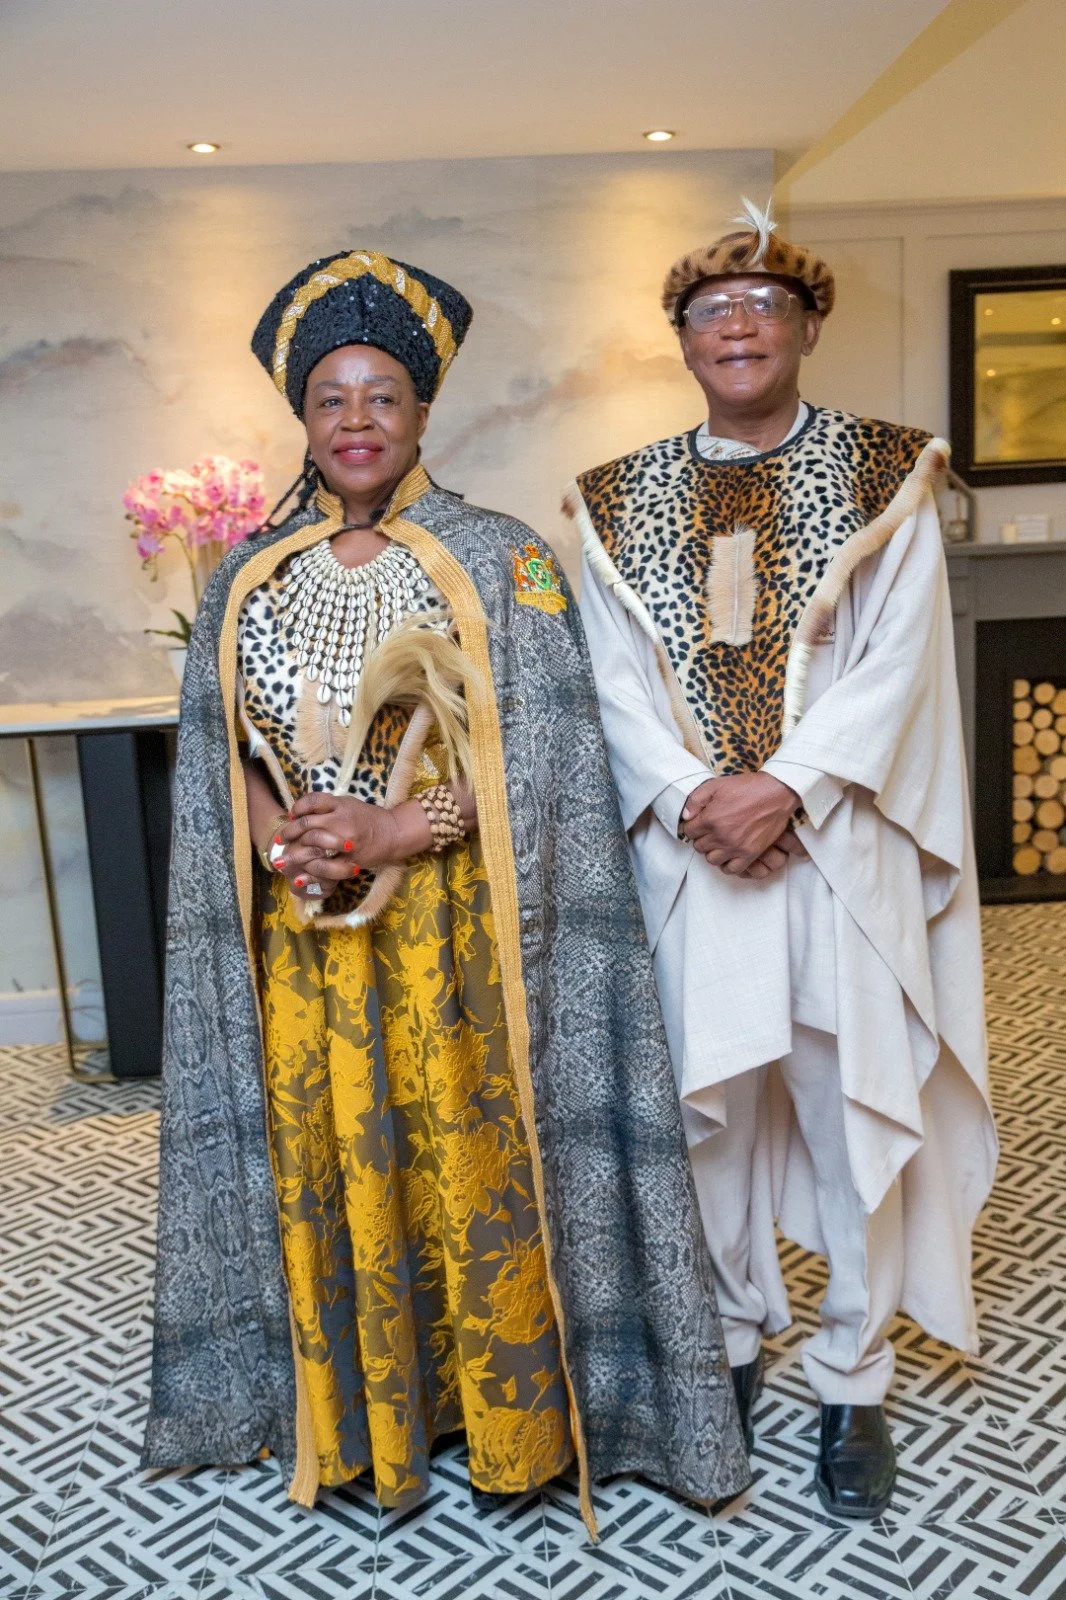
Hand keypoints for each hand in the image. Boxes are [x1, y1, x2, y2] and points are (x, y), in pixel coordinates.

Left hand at [273, 793, 432, 897]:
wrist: (393, 833)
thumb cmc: (370, 819)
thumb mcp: (349, 804)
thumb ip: (329, 806)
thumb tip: (304, 811)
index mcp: (340, 804)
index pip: (311, 801)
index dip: (296, 809)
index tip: (290, 817)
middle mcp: (341, 819)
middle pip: (306, 823)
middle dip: (288, 834)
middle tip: (278, 842)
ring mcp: (345, 838)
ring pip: (312, 844)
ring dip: (294, 854)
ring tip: (282, 862)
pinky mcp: (350, 856)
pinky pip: (326, 864)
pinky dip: (310, 871)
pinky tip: (300, 876)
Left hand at [681, 771, 800, 874]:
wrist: (776, 793)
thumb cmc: (746, 787)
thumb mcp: (716, 785)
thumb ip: (696, 800)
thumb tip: (686, 816)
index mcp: (710, 819)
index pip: (689, 832)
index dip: (692, 826)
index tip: (699, 822)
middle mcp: (720, 836)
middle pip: (699, 846)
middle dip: (701, 838)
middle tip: (710, 830)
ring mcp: (735, 847)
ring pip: (712, 859)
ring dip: (712, 851)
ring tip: (719, 842)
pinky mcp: (750, 853)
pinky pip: (731, 869)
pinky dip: (727, 864)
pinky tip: (729, 854)